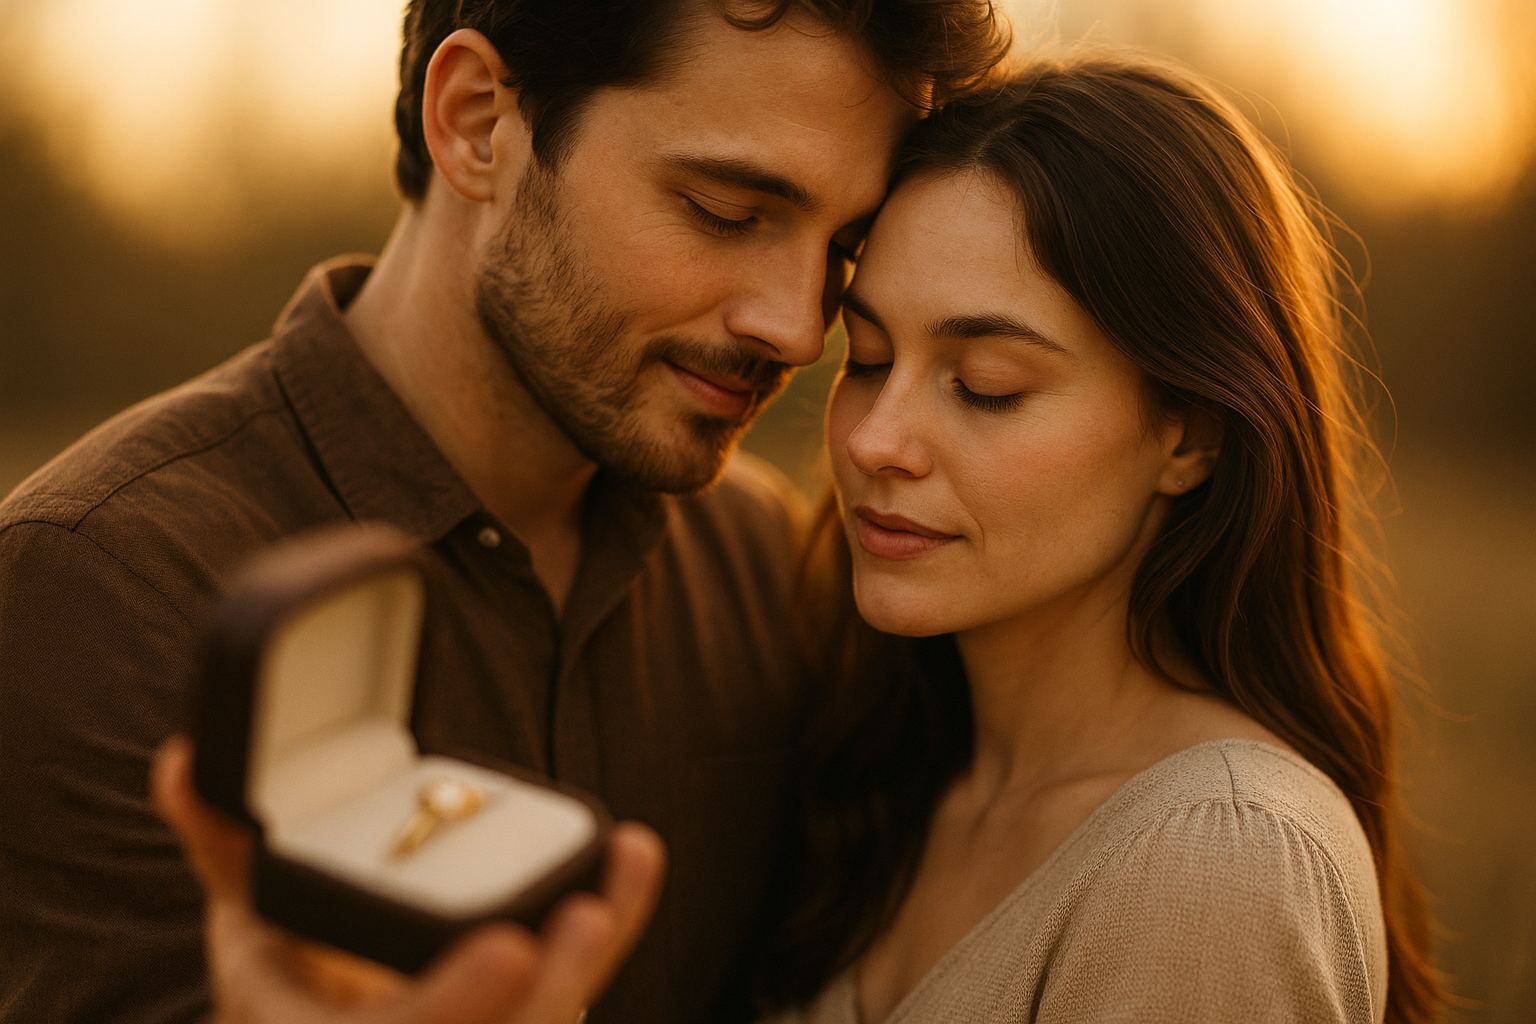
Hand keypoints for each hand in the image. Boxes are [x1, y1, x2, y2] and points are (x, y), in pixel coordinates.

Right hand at [151, 736, 665, 1023]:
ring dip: (587, 965)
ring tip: (617, 878)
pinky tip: (631, 862)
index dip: (457, 1004)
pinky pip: (566, 1002)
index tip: (511, 946)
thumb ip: (228, 849)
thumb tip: (186, 756)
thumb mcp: (252, 931)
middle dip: (550, 990)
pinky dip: (603, 941)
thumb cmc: (295, 990)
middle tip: (587, 916)